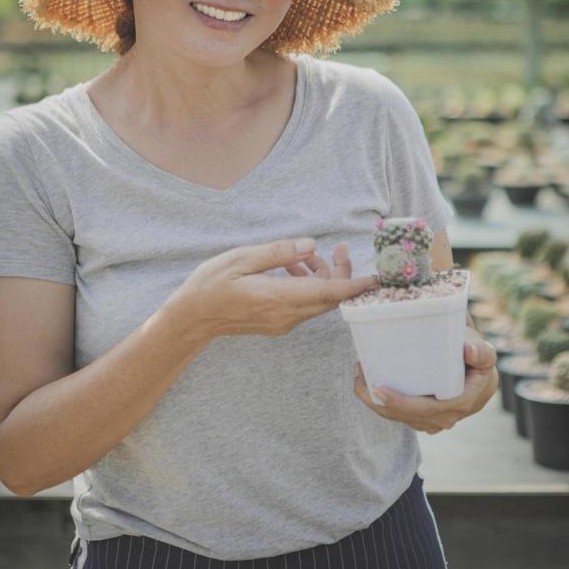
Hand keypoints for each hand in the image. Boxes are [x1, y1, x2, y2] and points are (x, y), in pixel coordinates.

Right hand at [179, 238, 377, 338]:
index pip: (328, 294)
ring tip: (303, 255)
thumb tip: (310, 245)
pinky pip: (304, 305)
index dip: (355, 286)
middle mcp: (286, 315)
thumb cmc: (211, 285)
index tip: (376, 278)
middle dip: (342, 274)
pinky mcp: (278, 323)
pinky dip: (307, 286)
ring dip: (321, 278)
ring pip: (318, 301)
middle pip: (329, 298)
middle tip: (340, 248)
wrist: (192, 318)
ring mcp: (283, 322)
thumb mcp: (241, 259)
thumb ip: (278, 252)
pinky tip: (290, 268)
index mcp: (278, 297)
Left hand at [353, 330, 498, 432]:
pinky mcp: (423, 420)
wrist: (480, 375)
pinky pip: (399, 416)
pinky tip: (367, 384)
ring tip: (360, 376)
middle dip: (378, 401)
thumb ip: (481, 352)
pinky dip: (381, 404)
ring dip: (375, 402)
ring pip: (399, 418)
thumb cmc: (479, 360)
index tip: (378, 388)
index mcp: (461, 403)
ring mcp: (434, 422)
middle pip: (405, 416)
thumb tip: (469, 351)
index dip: (400, 403)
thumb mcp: (485, 354)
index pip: (426, 409)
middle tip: (360, 377)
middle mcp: (446, 418)